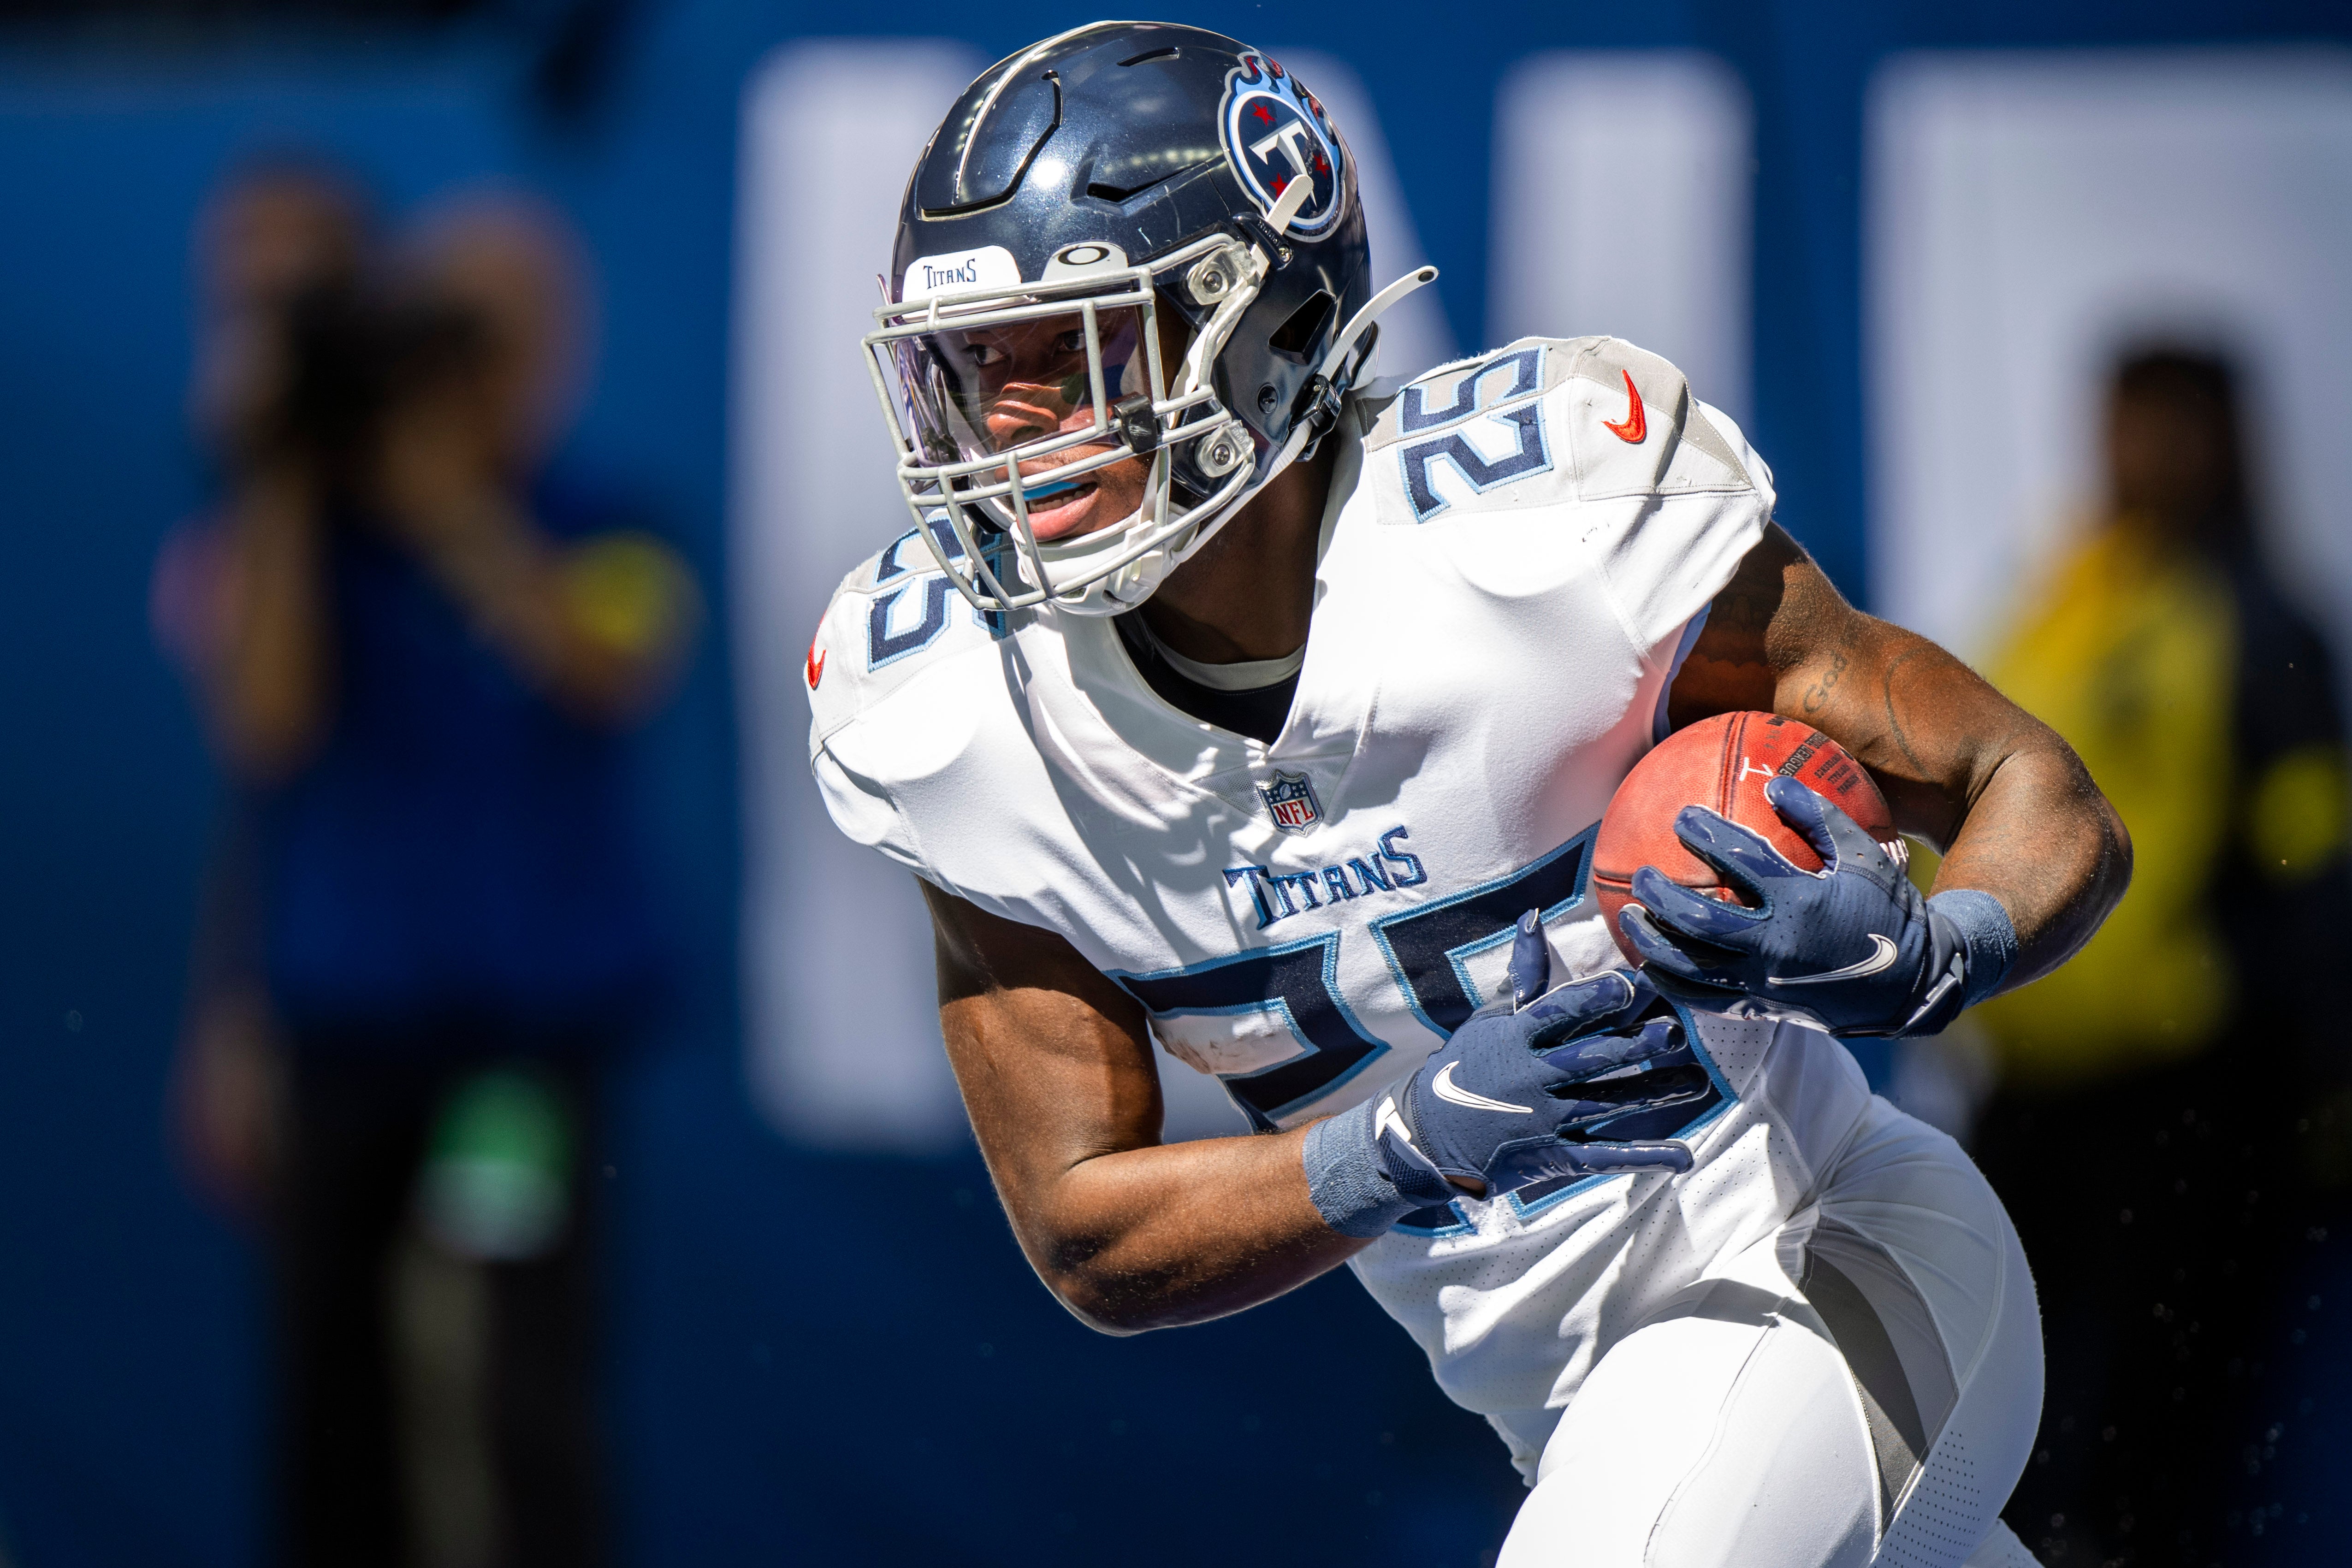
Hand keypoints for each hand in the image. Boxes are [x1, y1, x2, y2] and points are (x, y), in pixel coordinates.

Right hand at [1370, 912, 1706, 1201]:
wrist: (1428, 1137)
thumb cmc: (1464, 1068)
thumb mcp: (1489, 1019)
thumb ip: (1523, 975)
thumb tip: (1534, 918)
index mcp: (1516, 1038)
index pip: (1558, 1014)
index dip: (1593, 1000)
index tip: (1628, 985)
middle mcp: (1532, 1077)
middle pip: (1591, 1059)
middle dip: (1635, 1045)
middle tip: (1675, 1032)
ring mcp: (1544, 1121)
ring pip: (1608, 1104)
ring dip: (1655, 1094)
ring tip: (1698, 1083)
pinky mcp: (1552, 1157)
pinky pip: (1603, 1156)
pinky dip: (1644, 1157)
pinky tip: (1681, 1157)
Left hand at [1617, 775, 1968, 1037]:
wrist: (1912, 986)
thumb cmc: (1890, 912)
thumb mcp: (1866, 857)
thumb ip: (1821, 818)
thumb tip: (1778, 784)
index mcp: (1802, 902)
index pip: (1740, 862)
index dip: (1706, 835)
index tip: (1683, 817)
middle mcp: (1777, 946)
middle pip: (1698, 920)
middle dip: (1662, 895)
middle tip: (1642, 873)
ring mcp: (1765, 983)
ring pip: (1691, 967)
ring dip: (1654, 943)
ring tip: (1630, 919)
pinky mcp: (1762, 1008)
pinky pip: (1703, 1000)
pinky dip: (1671, 983)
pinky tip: (1653, 964)